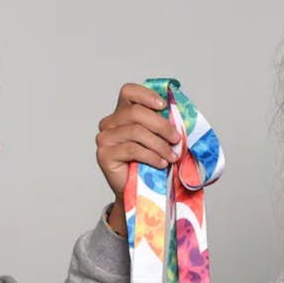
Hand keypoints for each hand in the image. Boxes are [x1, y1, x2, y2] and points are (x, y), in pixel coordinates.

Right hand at [95, 83, 181, 235]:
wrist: (136, 191)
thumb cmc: (148, 163)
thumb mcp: (157, 139)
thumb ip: (162, 124)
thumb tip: (179, 112)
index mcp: (121, 113)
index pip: (128, 92)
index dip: (146, 95)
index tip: (164, 106)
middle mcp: (109, 123)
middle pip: (135, 113)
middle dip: (161, 125)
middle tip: (176, 139)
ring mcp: (104, 138)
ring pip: (136, 132)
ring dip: (159, 144)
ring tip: (172, 156)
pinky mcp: (104, 154)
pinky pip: (132, 149)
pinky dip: (151, 155)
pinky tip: (161, 163)